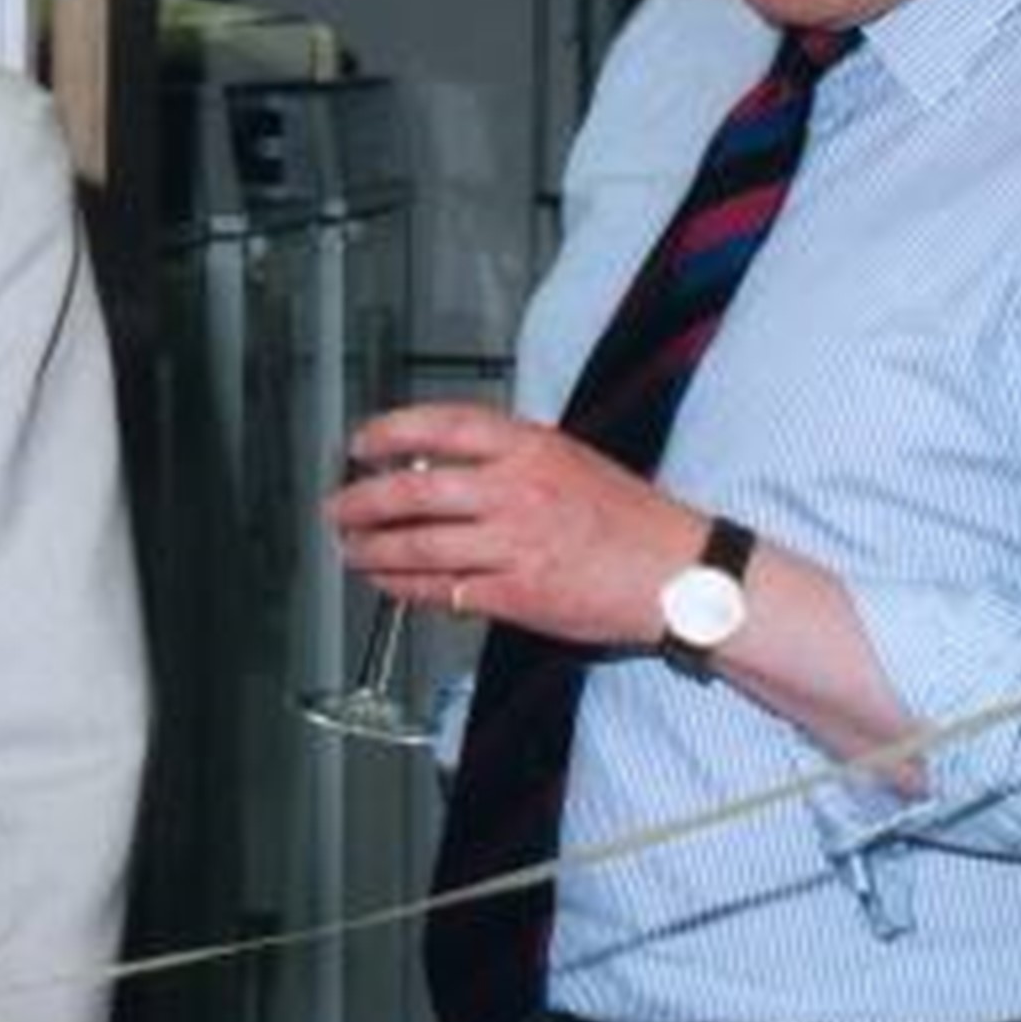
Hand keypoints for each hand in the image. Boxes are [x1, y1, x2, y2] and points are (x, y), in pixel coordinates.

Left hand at [326, 402, 706, 649]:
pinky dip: (406, 588)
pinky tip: (389, 584)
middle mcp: (518, 492)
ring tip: (352, 551)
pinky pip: (444, 591)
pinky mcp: (519, 594)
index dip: (389, 431)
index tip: (360, 443)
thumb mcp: (571, 460)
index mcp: (531, 449)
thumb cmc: (632, 520)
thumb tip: (439, 461)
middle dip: (361, 501)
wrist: (682, 573)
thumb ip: (508, 458)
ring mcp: (517, 545)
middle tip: (338, 508)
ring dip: (373, 550)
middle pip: (414, 491)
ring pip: (419, 546)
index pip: (442, 426)